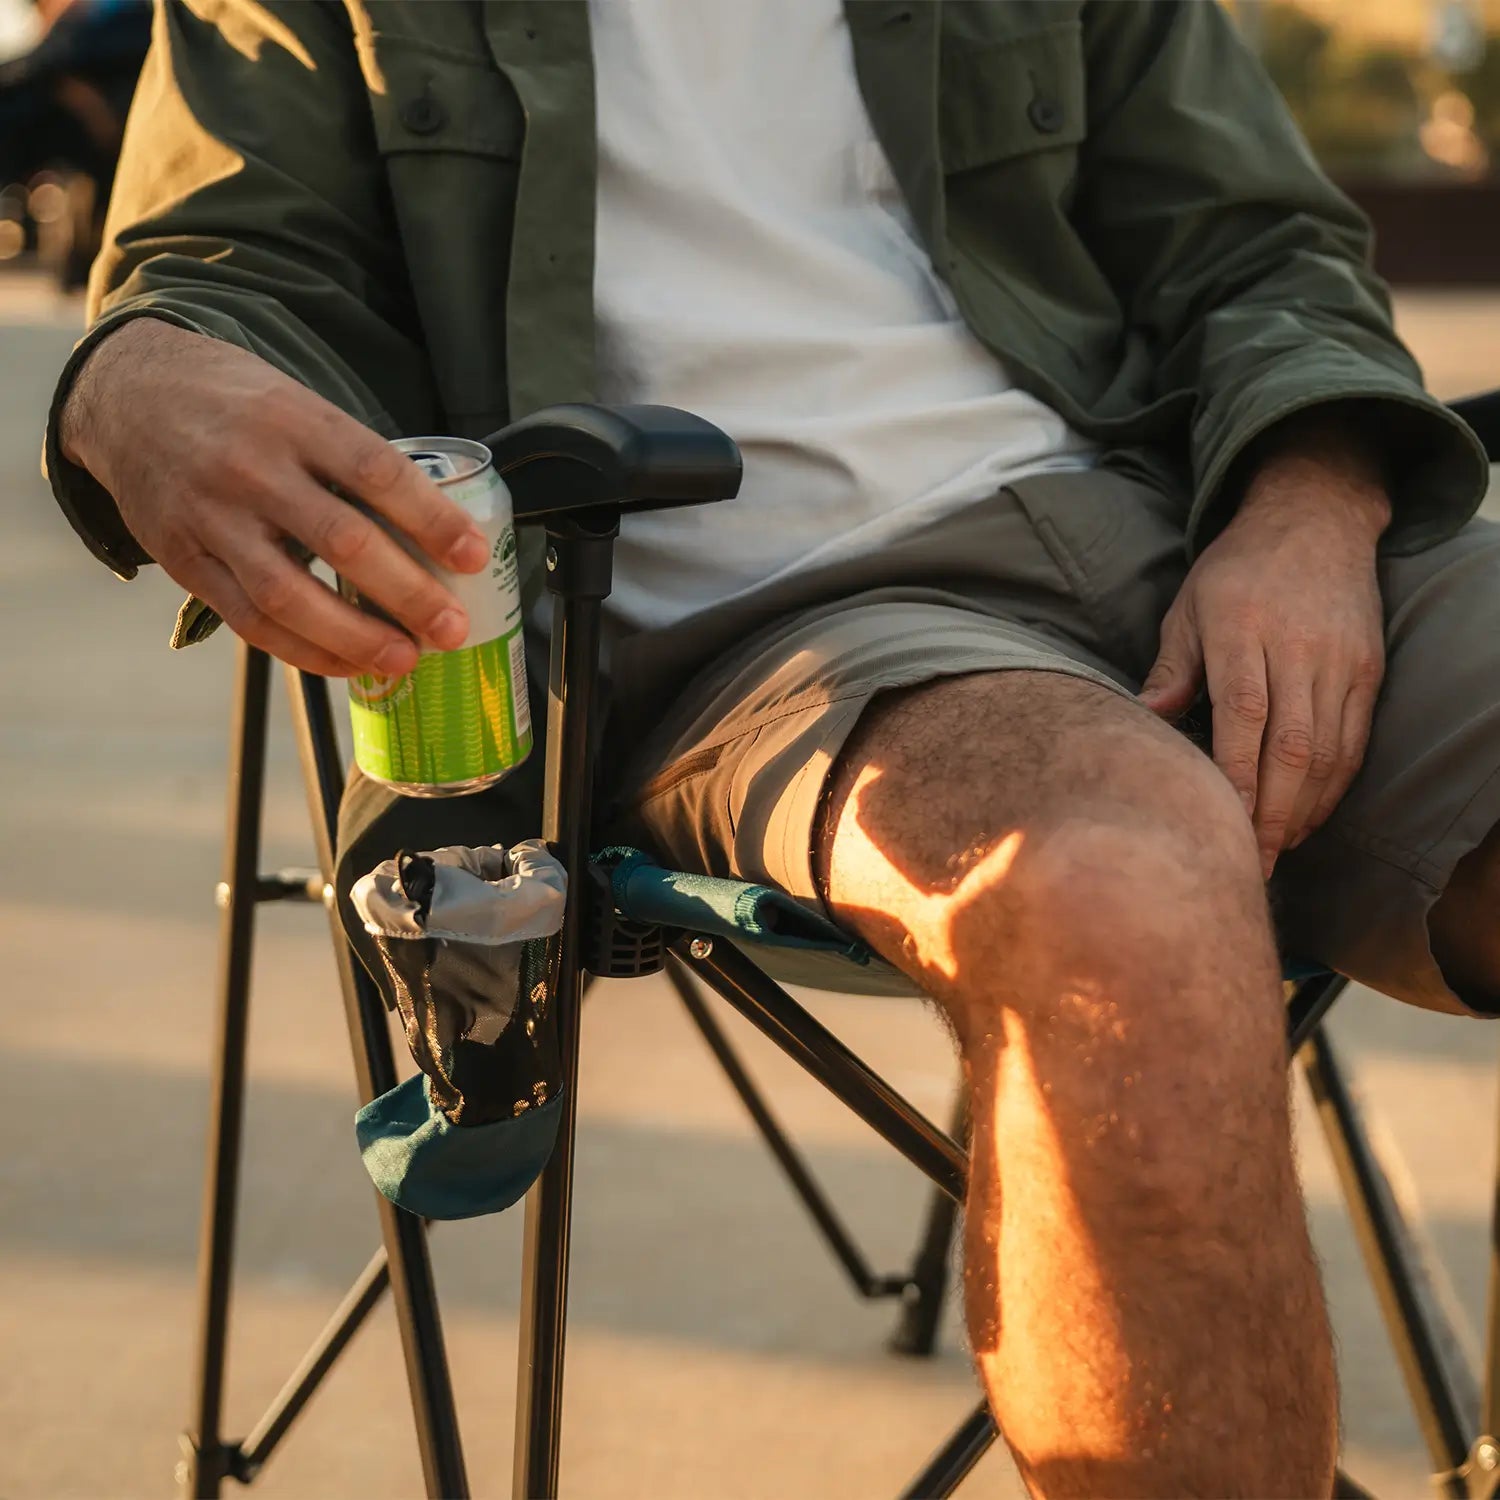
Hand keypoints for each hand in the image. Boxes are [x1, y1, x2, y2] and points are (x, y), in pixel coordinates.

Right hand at [59, 319, 488, 676]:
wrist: (126, 395)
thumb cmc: (238, 406)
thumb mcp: (295, 404)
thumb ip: (351, 460)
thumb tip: (436, 528)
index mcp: (293, 419)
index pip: (376, 471)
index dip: (432, 518)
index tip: (475, 555)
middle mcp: (251, 467)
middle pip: (343, 540)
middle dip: (407, 593)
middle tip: (453, 627)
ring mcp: (212, 517)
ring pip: (289, 593)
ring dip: (356, 636)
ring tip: (405, 659)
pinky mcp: (184, 558)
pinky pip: (248, 620)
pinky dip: (303, 649)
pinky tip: (346, 663)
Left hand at [1139, 415, 1389, 877]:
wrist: (1316, 518)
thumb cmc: (1236, 569)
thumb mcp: (1189, 606)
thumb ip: (1172, 667)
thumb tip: (1146, 717)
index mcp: (1243, 633)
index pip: (1245, 718)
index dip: (1237, 779)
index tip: (1224, 826)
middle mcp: (1298, 650)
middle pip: (1291, 746)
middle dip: (1271, 813)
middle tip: (1250, 863)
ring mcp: (1340, 662)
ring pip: (1328, 751)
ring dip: (1303, 808)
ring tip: (1276, 849)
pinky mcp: (1367, 670)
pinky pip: (1354, 740)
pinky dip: (1334, 785)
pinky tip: (1308, 814)